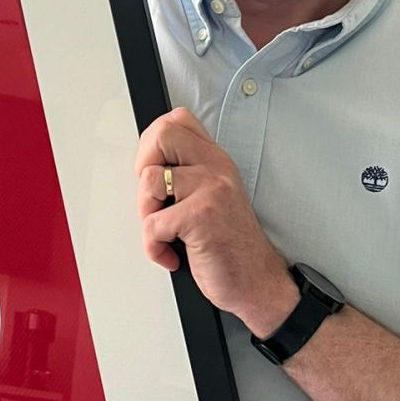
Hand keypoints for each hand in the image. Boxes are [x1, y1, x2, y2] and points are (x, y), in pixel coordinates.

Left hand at [134, 107, 297, 334]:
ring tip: (165, 231)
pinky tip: (171, 255)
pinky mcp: (200, 217)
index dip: (153, 141)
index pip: (177, 120)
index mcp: (215, 160)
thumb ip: (190, 173)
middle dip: (143, 167)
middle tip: (154, 198)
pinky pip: (152, 224)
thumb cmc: (231, 244)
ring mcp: (210, 190)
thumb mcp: (215, 196)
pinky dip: (154, 248)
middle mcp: (215, 168)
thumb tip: (148, 162)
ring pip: (149, 181)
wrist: (256, 280)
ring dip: (147, 214)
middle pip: (162, 135)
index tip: (154, 169)